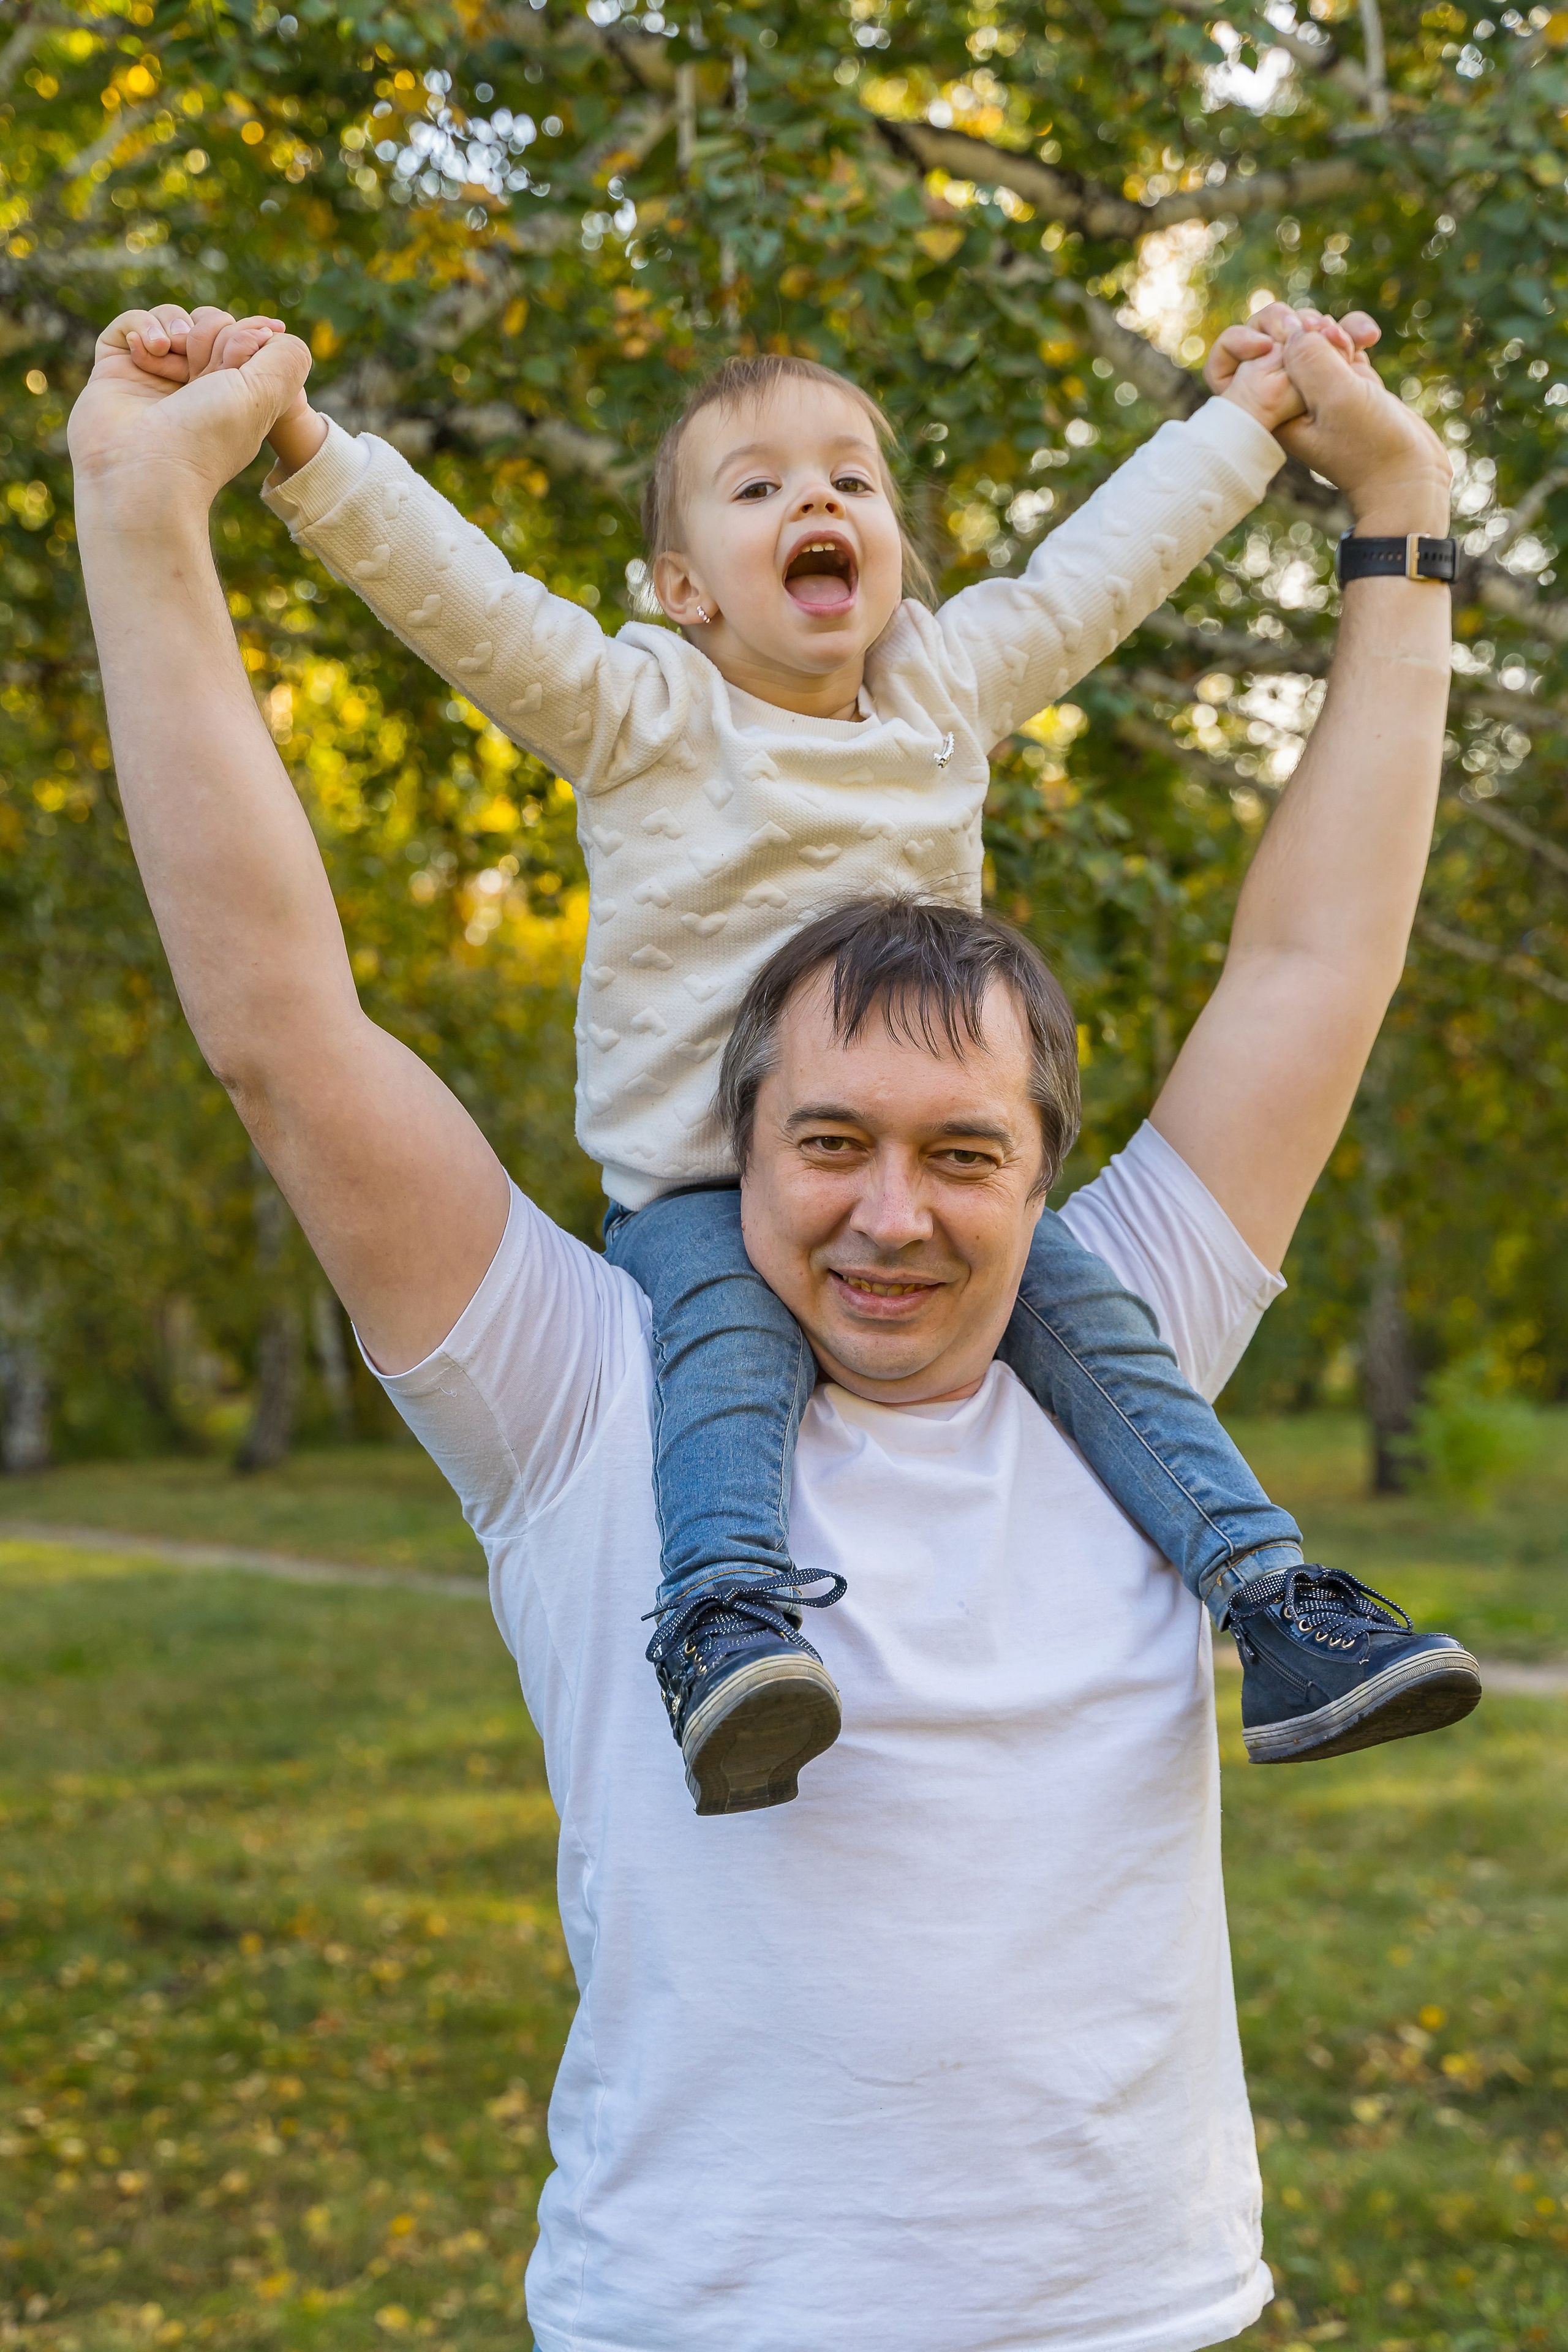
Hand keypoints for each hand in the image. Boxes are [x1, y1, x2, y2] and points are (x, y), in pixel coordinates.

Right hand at [69, 305, 311, 520]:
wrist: (143, 473)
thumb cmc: (207, 438)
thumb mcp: (265, 396)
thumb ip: (286, 359)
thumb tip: (276, 330)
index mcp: (235, 396)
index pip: (245, 337)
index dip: (245, 335)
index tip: (239, 359)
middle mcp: (197, 387)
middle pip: (210, 323)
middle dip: (210, 334)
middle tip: (202, 370)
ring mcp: (156, 378)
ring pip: (172, 318)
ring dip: (175, 325)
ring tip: (168, 351)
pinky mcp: (116, 370)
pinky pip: (131, 322)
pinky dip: (141, 326)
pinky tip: (148, 351)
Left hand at [1209, 305, 1379, 437]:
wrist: (1410, 474)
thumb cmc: (1372, 446)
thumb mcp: (1338, 398)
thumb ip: (1310, 359)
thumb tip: (1297, 331)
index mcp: (1267, 408)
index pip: (1227, 365)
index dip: (1242, 341)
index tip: (1270, 343)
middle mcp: (1284, 397)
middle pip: (1268, 339)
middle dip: (1295, 325)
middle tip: (1325, 334)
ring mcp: (1314, 386)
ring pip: (1305, 335)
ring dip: (1329, 327)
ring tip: (1352, 344)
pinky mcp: (1343, 378)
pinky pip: (1336, 340)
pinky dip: (1351, 330)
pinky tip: (1370, 337)